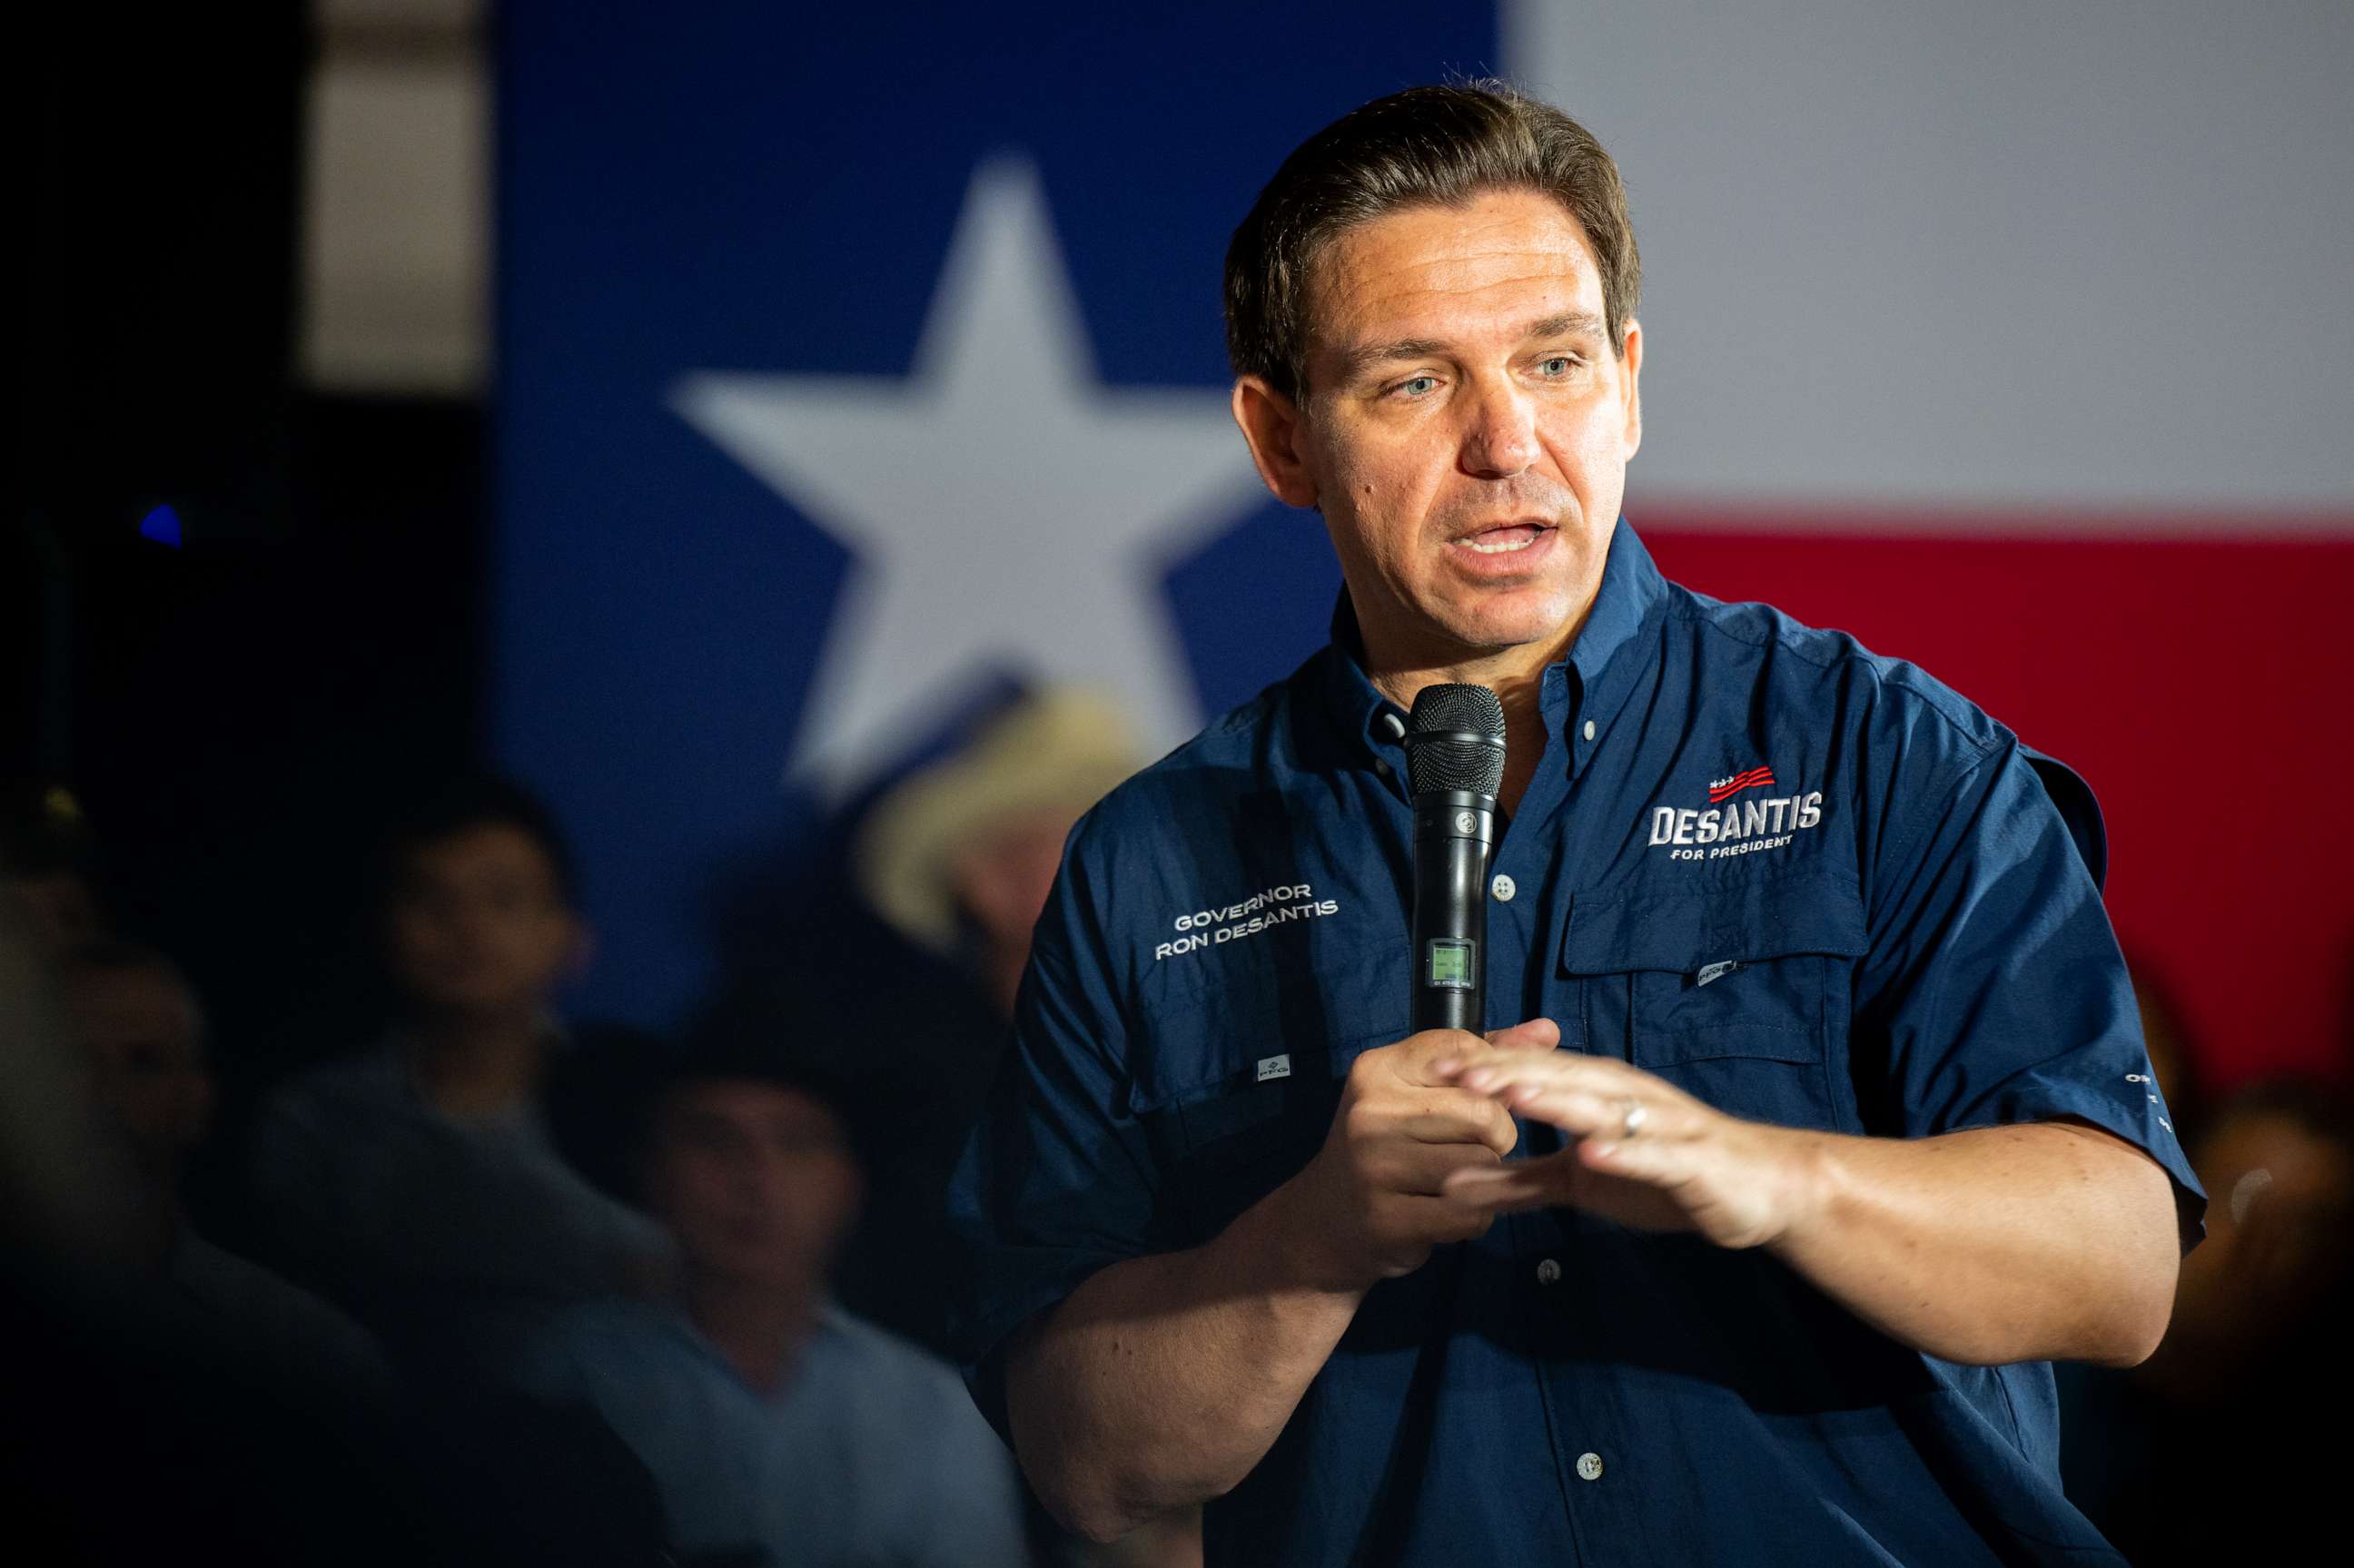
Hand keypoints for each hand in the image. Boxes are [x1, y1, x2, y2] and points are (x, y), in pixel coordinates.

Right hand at [1275, 1018, 1560, 1289]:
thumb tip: (1548, 1030)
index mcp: (1378, 1069)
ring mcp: (1375, 1166)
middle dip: (1497, 1136)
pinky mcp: (1388, 1218)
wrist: (1327, 1218)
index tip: (1483, 1099)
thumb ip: (1482, 1058)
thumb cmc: (1388, 1143)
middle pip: (1487, 1114)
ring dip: (1485, 1179)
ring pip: (1483, 1164)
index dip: (1493, 1079)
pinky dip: (1473, 1218)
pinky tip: (1448, 1212)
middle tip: (1470, 1148)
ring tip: (1455, 1180)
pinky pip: (1470, 1214)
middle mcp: (1371, 1111)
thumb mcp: (1420, 1089)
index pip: (1465, 1051)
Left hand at [1429, 1050, 1819, 1250]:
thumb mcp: (1580, 1183)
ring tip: (1510, 1094)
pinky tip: (1593, 1152)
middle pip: (1559, 1080)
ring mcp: (1660, 1124)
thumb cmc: (1664, 1177)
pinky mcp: (1691, 1160)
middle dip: (1506, 1072)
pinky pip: (1653, 1153)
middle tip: (1454, 1070)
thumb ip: (1519, 1183)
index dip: (1485, 1068)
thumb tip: (1452, 1185)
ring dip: (1557, 1099)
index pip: (1532, 1074)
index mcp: (1597, 1094)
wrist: (1760, 1190)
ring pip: (1602, 1107)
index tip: (1430, 1067)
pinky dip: (1624, 1151)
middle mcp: (1625, 1096)